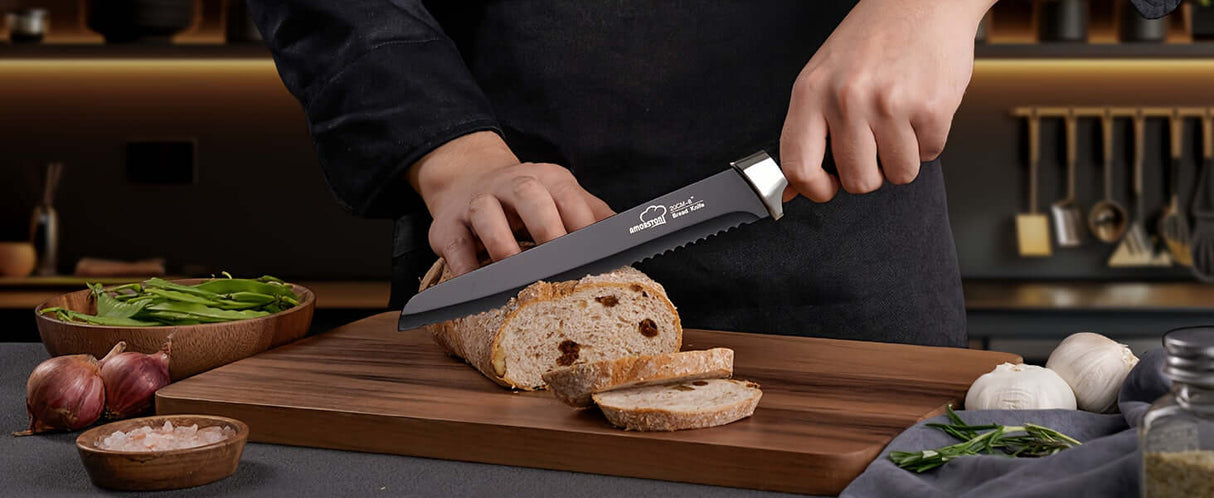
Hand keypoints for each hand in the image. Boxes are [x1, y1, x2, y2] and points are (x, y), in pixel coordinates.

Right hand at [407, 131, 614, 275]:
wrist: (467, 181)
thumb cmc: (528, 203)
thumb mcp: (563, 199)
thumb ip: (593, 215)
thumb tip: (626, 235)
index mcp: (548, 179)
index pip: (568, 196)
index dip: (581, 225)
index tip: (593, 256)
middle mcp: (511, 183)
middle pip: (528, 194)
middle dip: (545, 227)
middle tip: (558, 262)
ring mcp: (477, 201)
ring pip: (486, 212)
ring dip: (501, 244)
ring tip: (514, 274)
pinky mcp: (447, 224)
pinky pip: (454, 242)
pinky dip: (464, 265)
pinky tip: (477, 284)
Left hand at [780, 0, 992, 201]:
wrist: (923, 1)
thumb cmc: (872, 38)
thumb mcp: (823, 75)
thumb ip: (810, 126)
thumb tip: (795, 188)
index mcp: (811, 92)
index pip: (798, 167)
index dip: (814, 189)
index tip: (828, 187)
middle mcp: (847, 99)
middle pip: (858, 181)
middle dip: (871, 172)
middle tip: (875, 144)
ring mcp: (890, 105)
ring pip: (899, 174)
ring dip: (903, 157)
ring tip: (899, 121)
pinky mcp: (931, 108)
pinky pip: (930, 154)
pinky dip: (928, 140)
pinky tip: (920, 109)